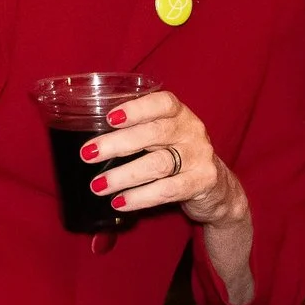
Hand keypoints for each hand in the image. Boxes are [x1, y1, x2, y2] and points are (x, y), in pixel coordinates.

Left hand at [79, 89, 245, 225]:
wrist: (217, 187)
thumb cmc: (179, 156)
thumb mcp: (165, 137)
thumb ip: (139, 132)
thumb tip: (93, 142)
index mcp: (180, 114)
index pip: (162, 103)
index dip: (136, 109)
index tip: (109, 118)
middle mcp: (192, 131)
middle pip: (154, 133)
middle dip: (117, 144)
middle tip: (88, 154)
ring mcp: (199, 156)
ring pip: (158, 164)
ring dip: (123, 175)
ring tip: (98, 186)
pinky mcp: (202, 182)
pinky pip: (167, 190)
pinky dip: (140, 197)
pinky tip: (120, 202)